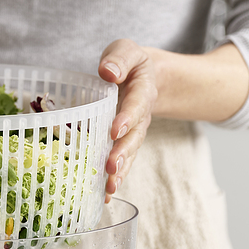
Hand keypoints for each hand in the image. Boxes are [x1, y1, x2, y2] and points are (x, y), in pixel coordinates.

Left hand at [97, 39, 157, 203]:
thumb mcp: (127, 51)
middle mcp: (140, 115)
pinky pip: (123, 162)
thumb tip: (107, 71)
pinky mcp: (125, 143)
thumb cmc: (128, 63)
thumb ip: (119, 58)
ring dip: (120, 171)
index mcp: (142, 90)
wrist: (145, 76)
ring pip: (129, 154)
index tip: (114, 130)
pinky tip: (104, 197)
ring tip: (109, 188)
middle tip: (111, 168)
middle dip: (123, 152)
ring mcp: (134, 132)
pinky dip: (115, 179)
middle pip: (134, 136)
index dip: (127, 117)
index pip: (136, 104)